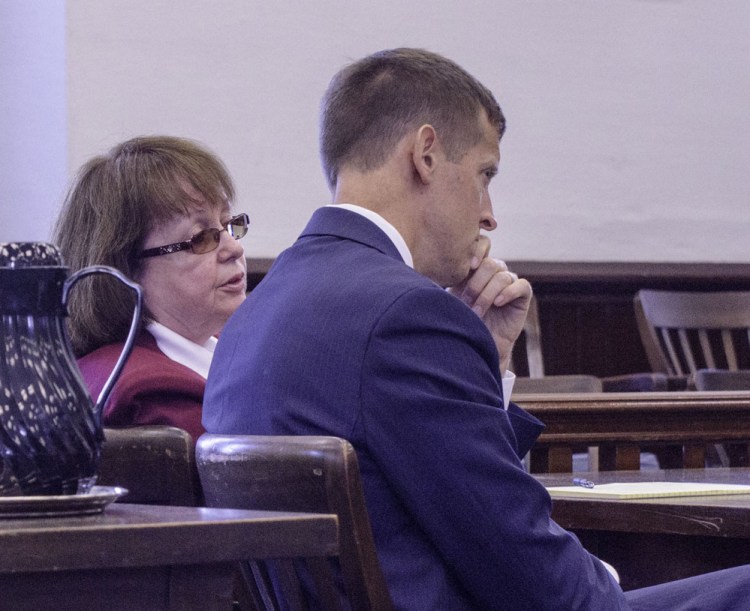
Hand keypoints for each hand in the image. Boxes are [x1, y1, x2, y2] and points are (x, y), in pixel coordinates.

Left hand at [448, 236, 532, 372]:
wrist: (476, 345)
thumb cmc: (460, 321)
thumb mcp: (449, 298)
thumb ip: (446, 280)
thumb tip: (429, 266)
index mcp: (476, 268)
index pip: (483, 244)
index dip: (477, 250)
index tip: (468, 266)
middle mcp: (494, 272)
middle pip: (491, 264)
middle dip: (477, 283)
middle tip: (466, 301)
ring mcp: (509, 282)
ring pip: (503, 276)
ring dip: (487, 294)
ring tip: (477, 311)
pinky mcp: (522, 296)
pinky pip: (521, 285)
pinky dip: (509, 292)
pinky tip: (498, 303)